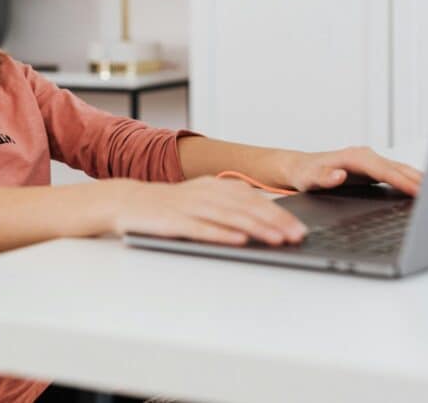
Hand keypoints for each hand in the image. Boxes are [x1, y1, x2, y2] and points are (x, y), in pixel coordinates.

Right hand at [110, 178, 307, 246]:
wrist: (128, 201)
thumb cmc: (169, 205)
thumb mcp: (202, 197)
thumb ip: (229, 203)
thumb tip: (262, 214)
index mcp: (216, 186)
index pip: (255, 200)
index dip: (280, 214)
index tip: (299, 228)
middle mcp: (207, 193)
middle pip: (248, 207)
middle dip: (276, 222)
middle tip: (297, 236)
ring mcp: (191, 207)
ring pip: (231, 217)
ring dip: (257, 229)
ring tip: (278, 240)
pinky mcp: (176, 222)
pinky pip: (203, 228)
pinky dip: (223, 234)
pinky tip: (240, 241)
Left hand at [280, 147, 423, 196]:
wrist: (300, 167)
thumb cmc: (305, 173)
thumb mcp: (309, 178)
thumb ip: (323, 177)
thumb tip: (339, 175)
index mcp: (355, 157)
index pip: (385, 170)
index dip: (403, 181)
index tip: (419, 191)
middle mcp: (366, 156)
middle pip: (398, 168)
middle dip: (419, 181)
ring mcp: (371, 161)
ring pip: (401, 169)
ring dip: (419, 180)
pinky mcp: (372, 169)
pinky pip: (396, 174)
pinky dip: (411, 181)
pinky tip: (422, 190)